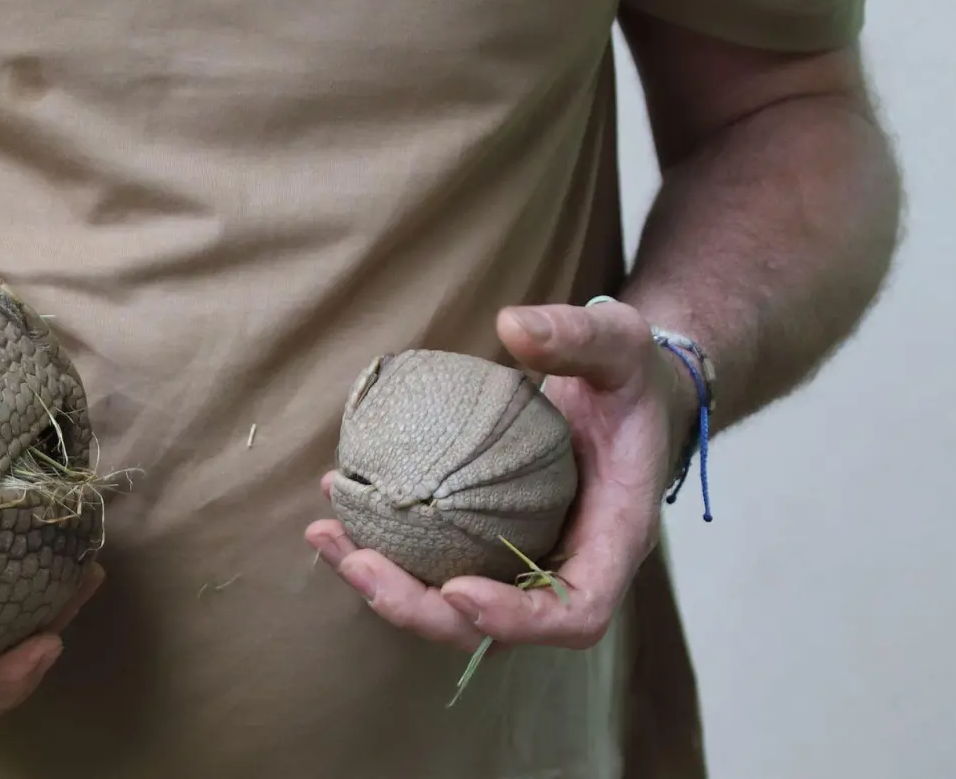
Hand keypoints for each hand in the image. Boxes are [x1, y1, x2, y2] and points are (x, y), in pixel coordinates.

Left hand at [306, 299, 697, 651]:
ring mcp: (523, 561)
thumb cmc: (630, 378)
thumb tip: (513, 326)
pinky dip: (384, 550)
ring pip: (452, 608)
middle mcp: (566, 565)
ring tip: (325, 536)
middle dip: (419, 609)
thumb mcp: (620, 343)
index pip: (576, 611)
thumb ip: (579, 335)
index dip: (516, 618)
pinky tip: (334, 510)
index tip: (456, 590)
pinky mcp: (487, 544)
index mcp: (612, 538)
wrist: (625, 394)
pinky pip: (435, 567)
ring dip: (384, 585)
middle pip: (495, 629)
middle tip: (357, 561)